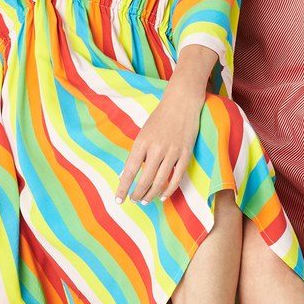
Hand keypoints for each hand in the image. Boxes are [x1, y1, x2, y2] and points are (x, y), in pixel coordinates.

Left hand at [115, 89, 204, 204]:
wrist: (181, 102)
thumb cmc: (160, 118)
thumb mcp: (143, 133)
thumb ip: (136, 154)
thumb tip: (126, 174)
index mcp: (142, 142)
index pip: (129, 171)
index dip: (123, 188)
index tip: (118, 200)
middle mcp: (156, 149)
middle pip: (145, 180)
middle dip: (137, 194)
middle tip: (134, 200)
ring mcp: (172, 152)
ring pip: (160, 182)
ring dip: (151, 195)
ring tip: (145, 200)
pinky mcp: (185, 154)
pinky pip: (177, 177)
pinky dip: (169, 190)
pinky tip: (162, 196)